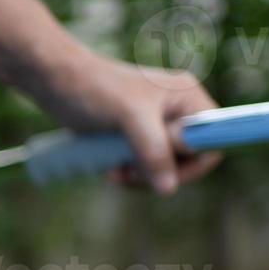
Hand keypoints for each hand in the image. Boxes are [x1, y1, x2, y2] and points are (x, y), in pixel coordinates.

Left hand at [37, 51, 221, 194]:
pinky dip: (129, 173)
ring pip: (163, 167)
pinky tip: (108, 168)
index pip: (213, 138)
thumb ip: (154, 149)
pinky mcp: (134, 137)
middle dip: (160, 173)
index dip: (196, 162)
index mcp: (187, 97)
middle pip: (188, 159)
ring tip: (115, 171)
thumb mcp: (129, 118)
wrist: (55, 81)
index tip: (167, 174)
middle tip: (130, 175)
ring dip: (140, 177)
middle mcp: (176, 111)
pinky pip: (143, 166)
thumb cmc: (94, 89)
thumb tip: (169, 188)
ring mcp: (154, 125)